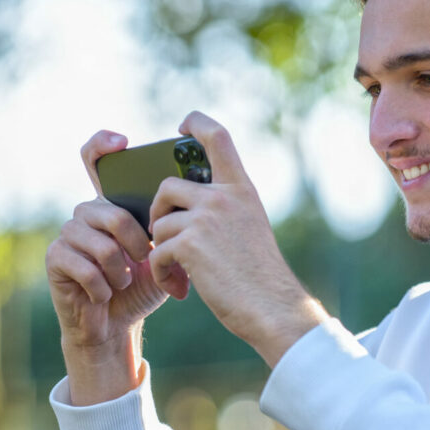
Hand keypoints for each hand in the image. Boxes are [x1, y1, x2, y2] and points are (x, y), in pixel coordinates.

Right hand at [46, 131, 170, 403]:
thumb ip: (174, 228)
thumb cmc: (143, 285)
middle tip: (142, 262)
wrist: (116, 323)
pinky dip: (104, 287)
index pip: (96, 159)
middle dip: (135, 243)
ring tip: (122, 282)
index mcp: (111, 204)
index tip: (124, 141)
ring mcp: (67, 233)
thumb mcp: (165, 254)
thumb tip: (196, 202)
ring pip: (102, 244)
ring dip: (120, 271)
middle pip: (112, 212)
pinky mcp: (55, 257)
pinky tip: (104, 294)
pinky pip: (85, 267)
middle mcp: (86, 212)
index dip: (104, 144)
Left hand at [147, 112, 328, 366]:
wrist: (272, 307)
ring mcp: (207, 217)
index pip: (217, 136)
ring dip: (160, 252)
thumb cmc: (259, 276)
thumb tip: (181, 209)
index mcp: (241, 188)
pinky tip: (179, 289)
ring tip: (178, 275)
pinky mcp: (191, 243)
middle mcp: (224, 196)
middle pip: (167, 186)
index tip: (182, 126)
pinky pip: (158, 252)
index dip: (195, 123)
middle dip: (158, 214)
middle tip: (166, 242)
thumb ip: (224, 210)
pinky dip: (162, 273)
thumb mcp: (249, 228)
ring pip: (159, 223)